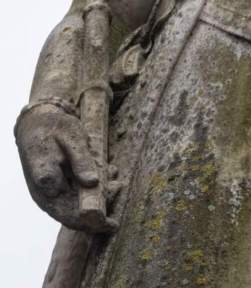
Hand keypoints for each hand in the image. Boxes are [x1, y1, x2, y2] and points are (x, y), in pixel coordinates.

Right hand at [16, 104, 118, 231]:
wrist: (36, 124)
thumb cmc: (54, 128)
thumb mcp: (71, 137)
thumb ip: (80, 160)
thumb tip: (92, 183)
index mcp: (46, 184)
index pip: (70, 215)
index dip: (92, 222)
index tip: (111, 223)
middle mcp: (46, 197)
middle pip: (76, 217)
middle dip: (101, 209)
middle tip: (119, 187)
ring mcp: (51, 195)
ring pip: (78, 208)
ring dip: (100, 198)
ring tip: (116, 179)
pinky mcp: (58, 189)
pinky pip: (76, 197)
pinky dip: (94, 189)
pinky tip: (108, 172)